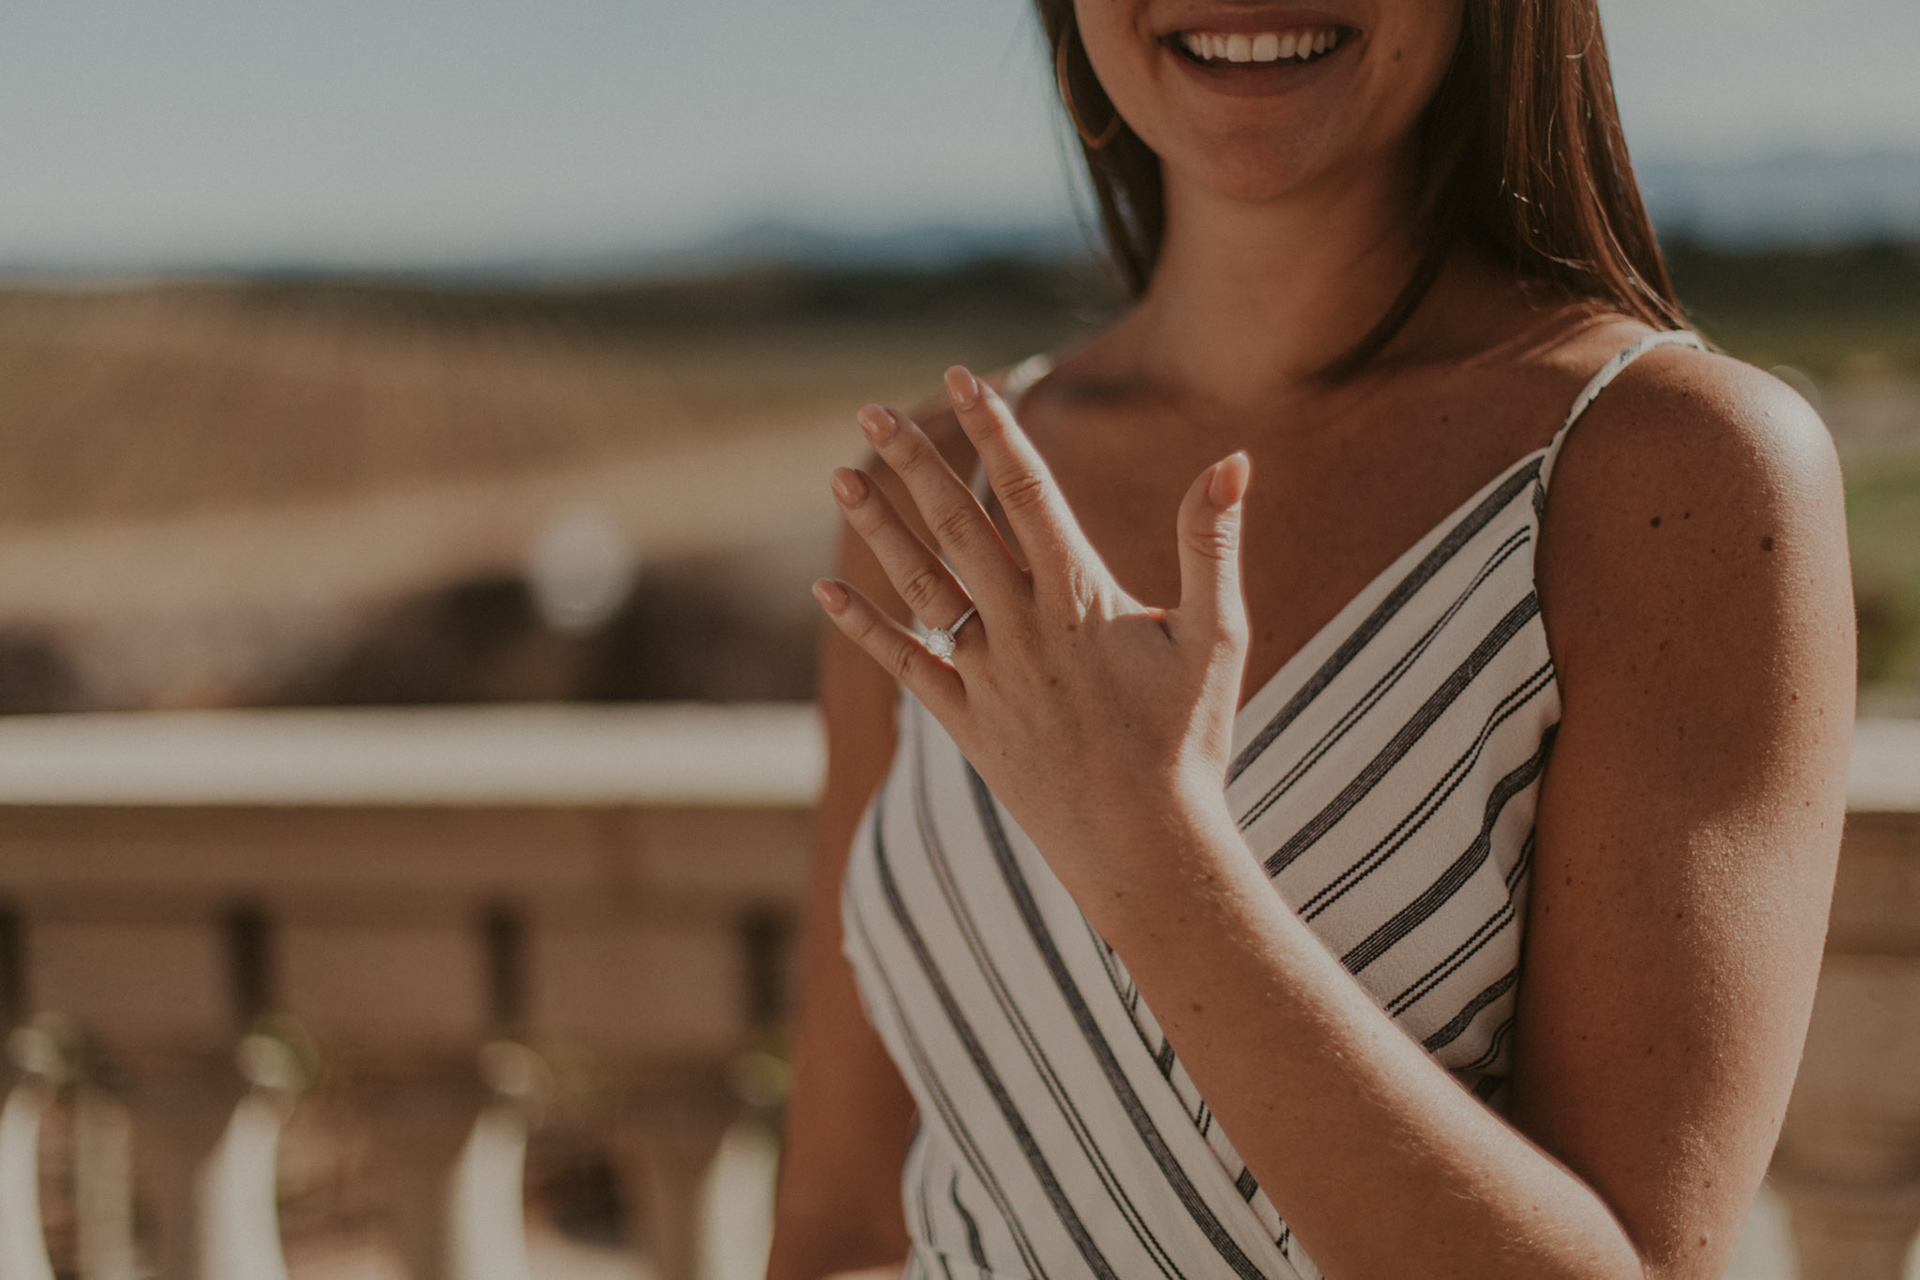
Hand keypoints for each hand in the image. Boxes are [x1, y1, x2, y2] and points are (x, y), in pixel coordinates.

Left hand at [812, 365, 1252, 901]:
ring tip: (840, 475)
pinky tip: (826, 591)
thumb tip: (1233, 460)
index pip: (1028, 494)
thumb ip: (1211, 544)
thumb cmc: (1191, 741)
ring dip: (881, 529)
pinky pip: (908, 668)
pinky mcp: (969, 726)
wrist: (1148, 851)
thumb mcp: (1217, 637)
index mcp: (1081, 600)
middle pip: (959, 528)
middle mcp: (1023, 631)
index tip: (966, 377)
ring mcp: (989, 679)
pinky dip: (867, 629)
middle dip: (915, 463)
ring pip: (923, 587)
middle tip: (870, 410)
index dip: (996, 431)